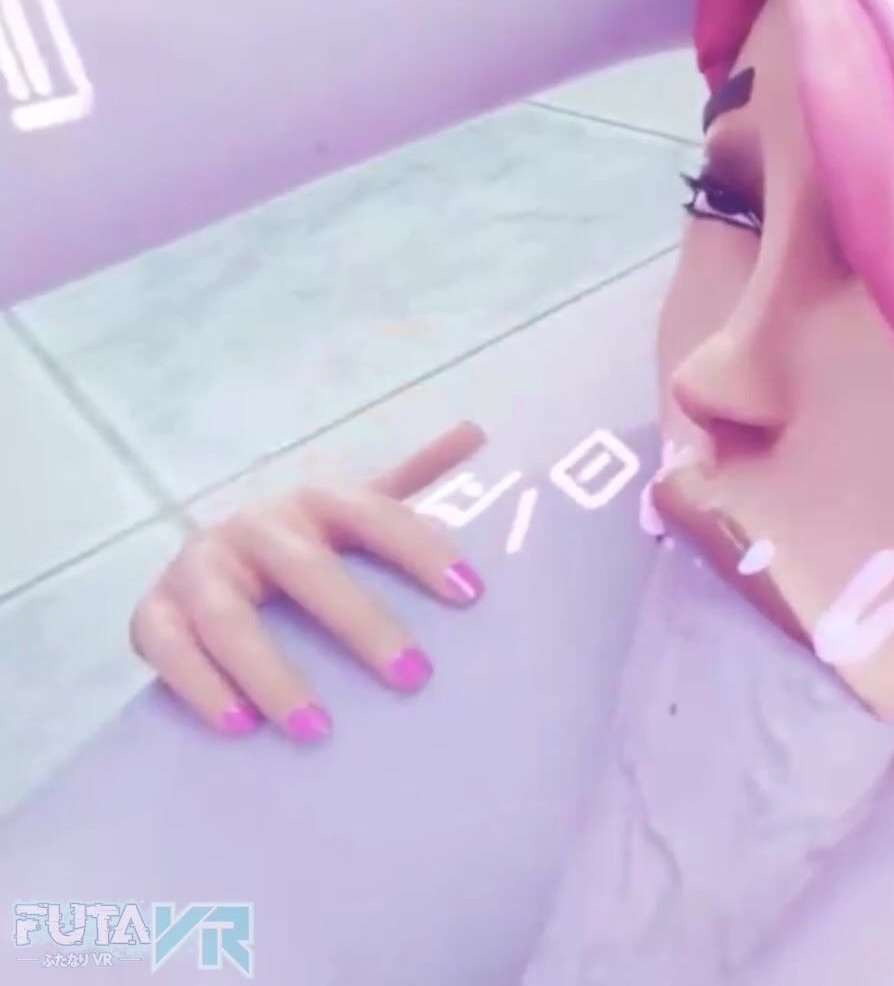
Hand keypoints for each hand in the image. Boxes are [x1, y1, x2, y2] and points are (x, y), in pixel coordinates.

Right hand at [130, 422, 488, 741]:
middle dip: (360, 624)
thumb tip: (477, 429)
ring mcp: (197, 569)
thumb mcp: (353, 509)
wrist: (208, 561)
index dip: (421, 549)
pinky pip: (169, 651)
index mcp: (313, 502)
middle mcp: (253, 527)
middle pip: (306, 570)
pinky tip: (239, 727)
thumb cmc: (306, 545)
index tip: (471, 593)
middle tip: (413, 676)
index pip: (375, 515)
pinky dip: (200, 687)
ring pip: (230, 621)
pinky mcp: (152, 613)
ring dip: (271, 675)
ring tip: (317, 728)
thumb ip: (411, 478)